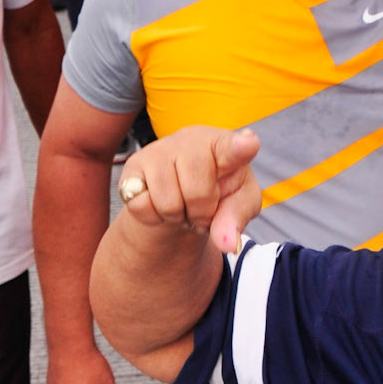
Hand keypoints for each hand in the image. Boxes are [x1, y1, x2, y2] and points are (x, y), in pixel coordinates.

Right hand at [119, 125, 261, 253]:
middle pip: (198, 192)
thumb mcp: (239, 204)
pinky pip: (140, 205)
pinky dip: (153, 216)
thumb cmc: (219, 191)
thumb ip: (236, 220)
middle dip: (202, 213)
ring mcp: (160, 149)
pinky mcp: (133, 166)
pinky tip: (160, 202)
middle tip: (202, 208)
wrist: (183, 191)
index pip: (235, 146)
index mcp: (226, 145)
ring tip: (183, 204)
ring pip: (167, 202)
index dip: (241, 147)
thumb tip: (227, 243)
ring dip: (177, 216)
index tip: (248, 143)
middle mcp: (191, 140)